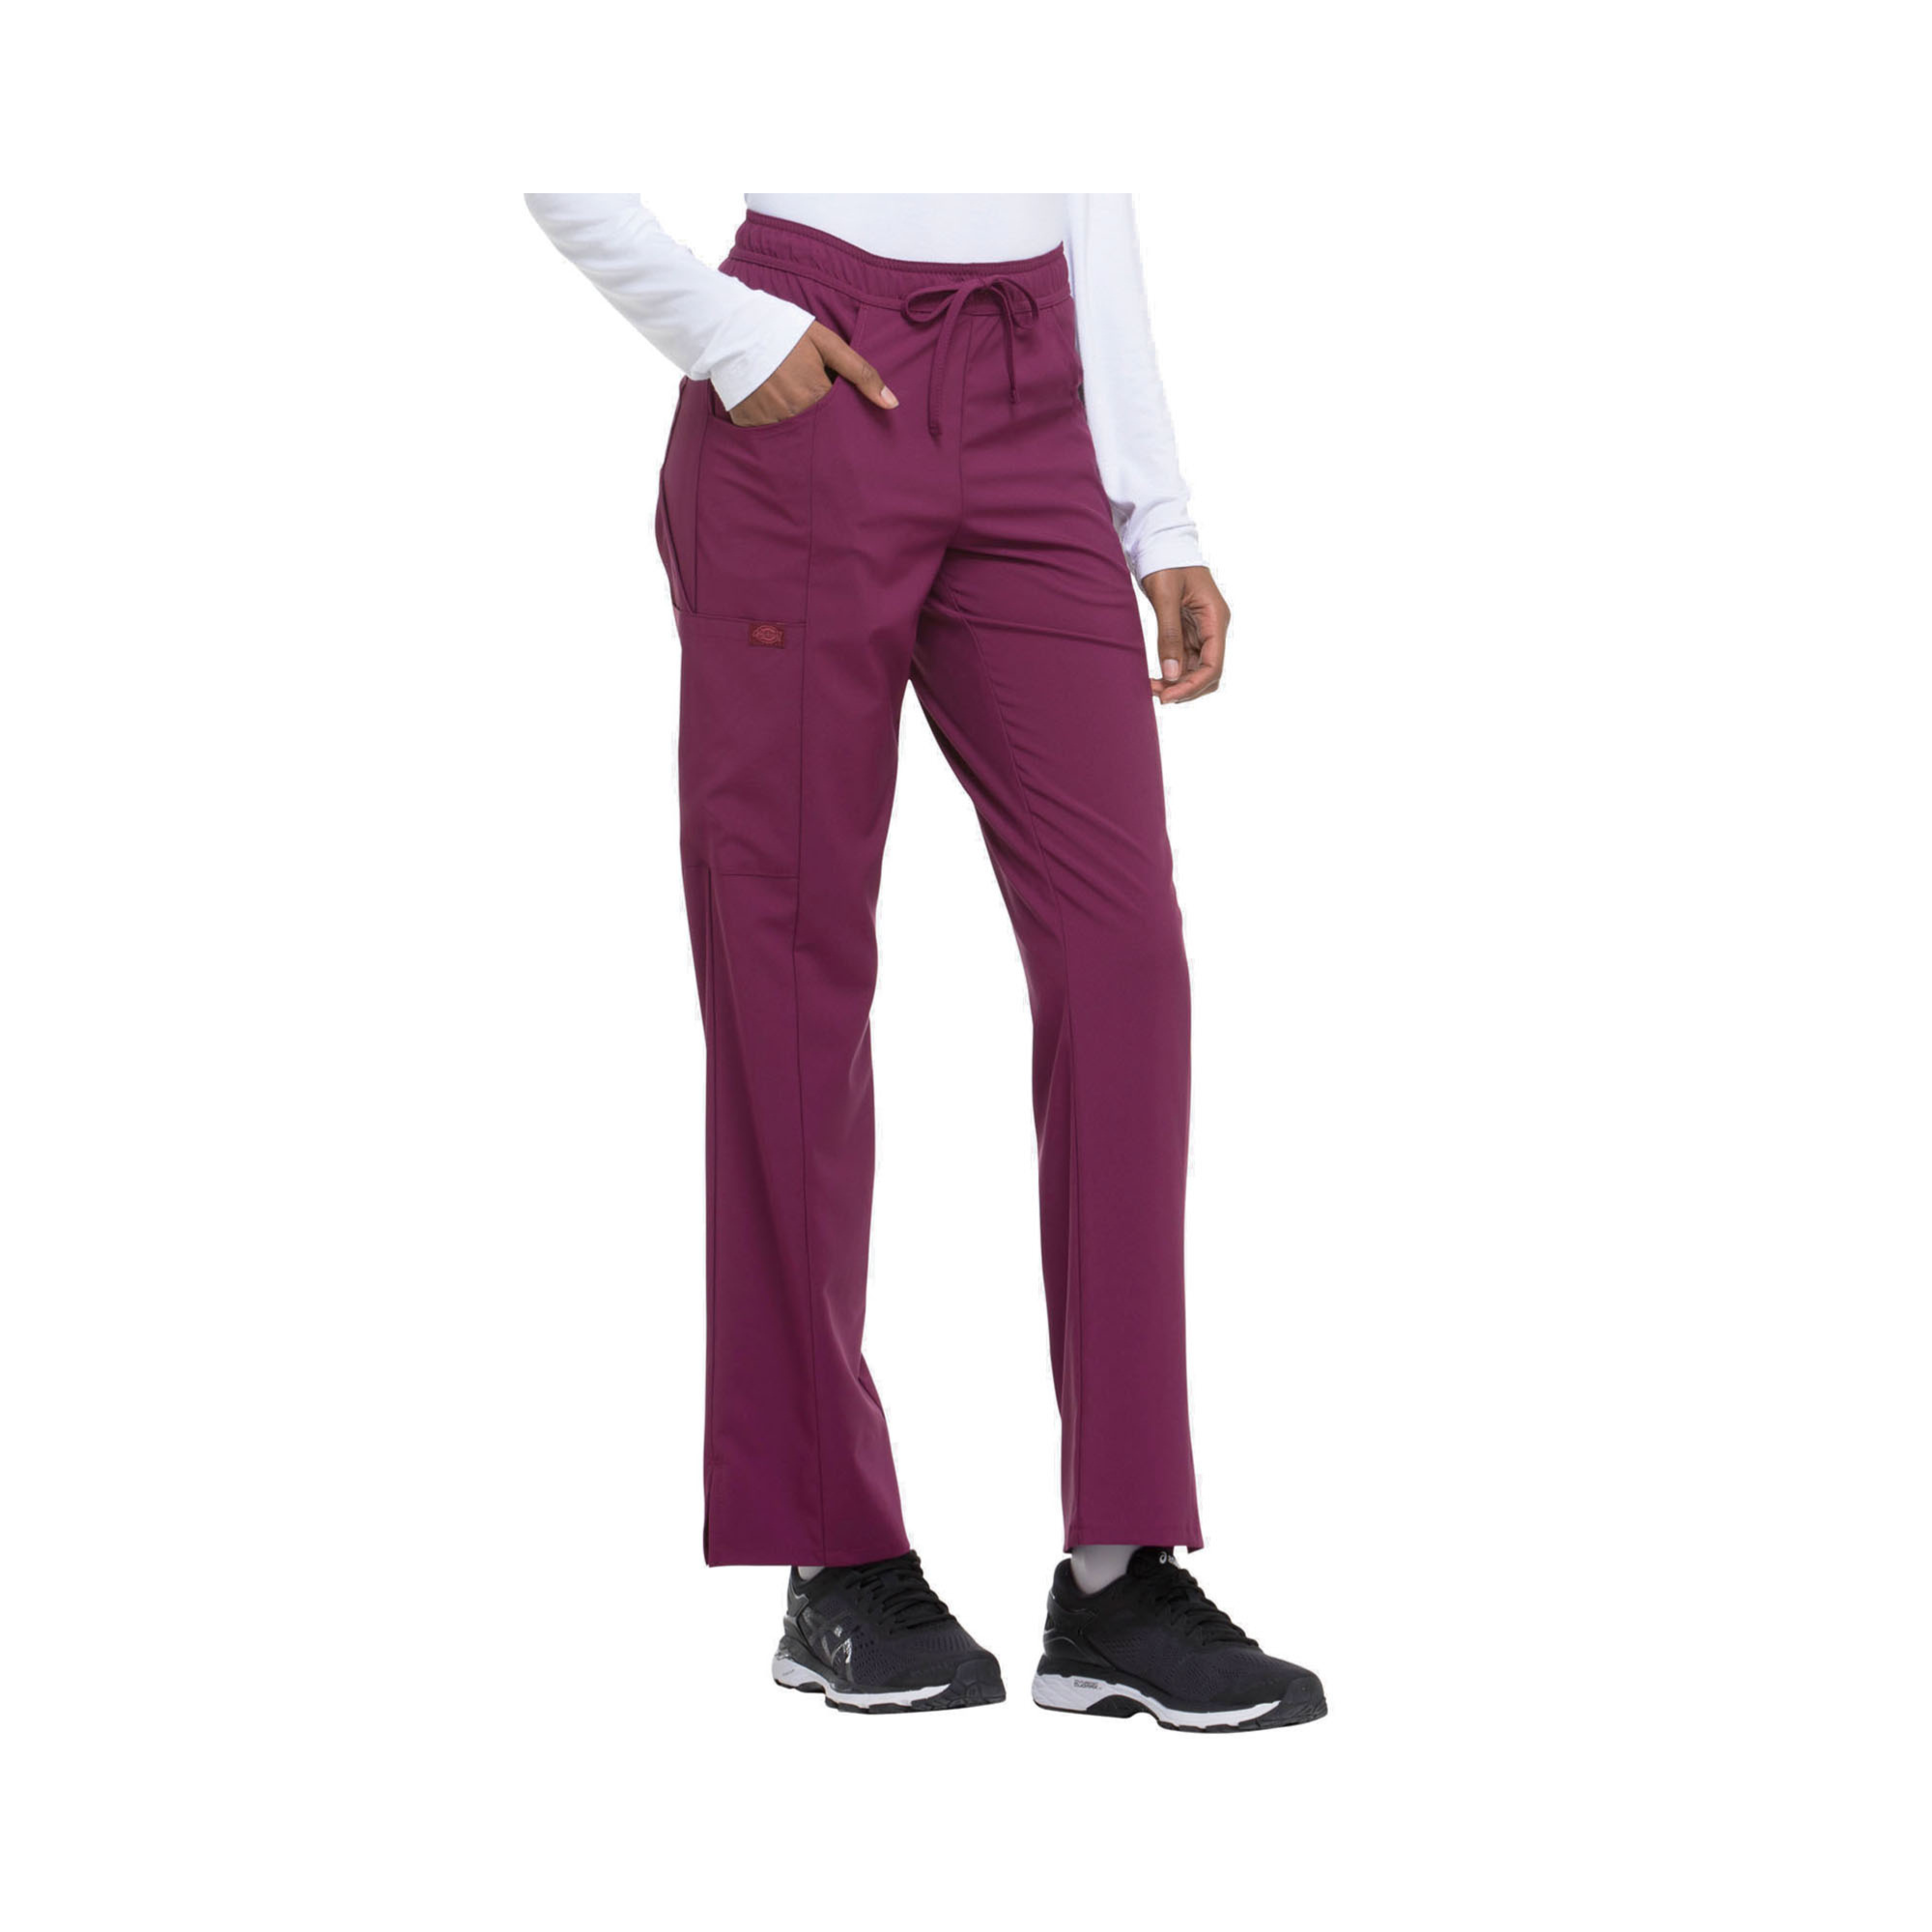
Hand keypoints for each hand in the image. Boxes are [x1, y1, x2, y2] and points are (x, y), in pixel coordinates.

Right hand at [727, 321, 898, 423]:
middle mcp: (796, 414)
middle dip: (822, 429)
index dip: (842, 416)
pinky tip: (771, 413)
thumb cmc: (785, 332)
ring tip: (792, 412)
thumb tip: (891, 404)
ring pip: (794, 439)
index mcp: (818, 396)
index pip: (841, 421)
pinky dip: (773, 431)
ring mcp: (771, 421)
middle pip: (819, 432)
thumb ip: (861, 373)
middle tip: (812, 408)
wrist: (734, 327)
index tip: (840, 413)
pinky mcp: (749, 425)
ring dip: (798, 432)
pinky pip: (767, 438)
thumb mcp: (828, 344)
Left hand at [1142, 566, 1228, 702]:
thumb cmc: (1165, 562)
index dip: (1193, 686)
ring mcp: (1201, 630)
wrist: (1160, 542)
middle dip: (1185, 688)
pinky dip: (1172, 672)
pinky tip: (1155, 676)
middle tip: (1156, 695)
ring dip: (1177, 683)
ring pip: (1196, 669)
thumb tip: (1172, 674)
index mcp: (1215, 618)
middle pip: (1208, 673)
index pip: (1213, 665)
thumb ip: (1169, 636)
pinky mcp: (1187, 630)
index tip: (1167, 696)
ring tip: (1150, 687)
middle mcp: (1213, 627)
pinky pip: (1185, 659)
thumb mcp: (1165, 597)